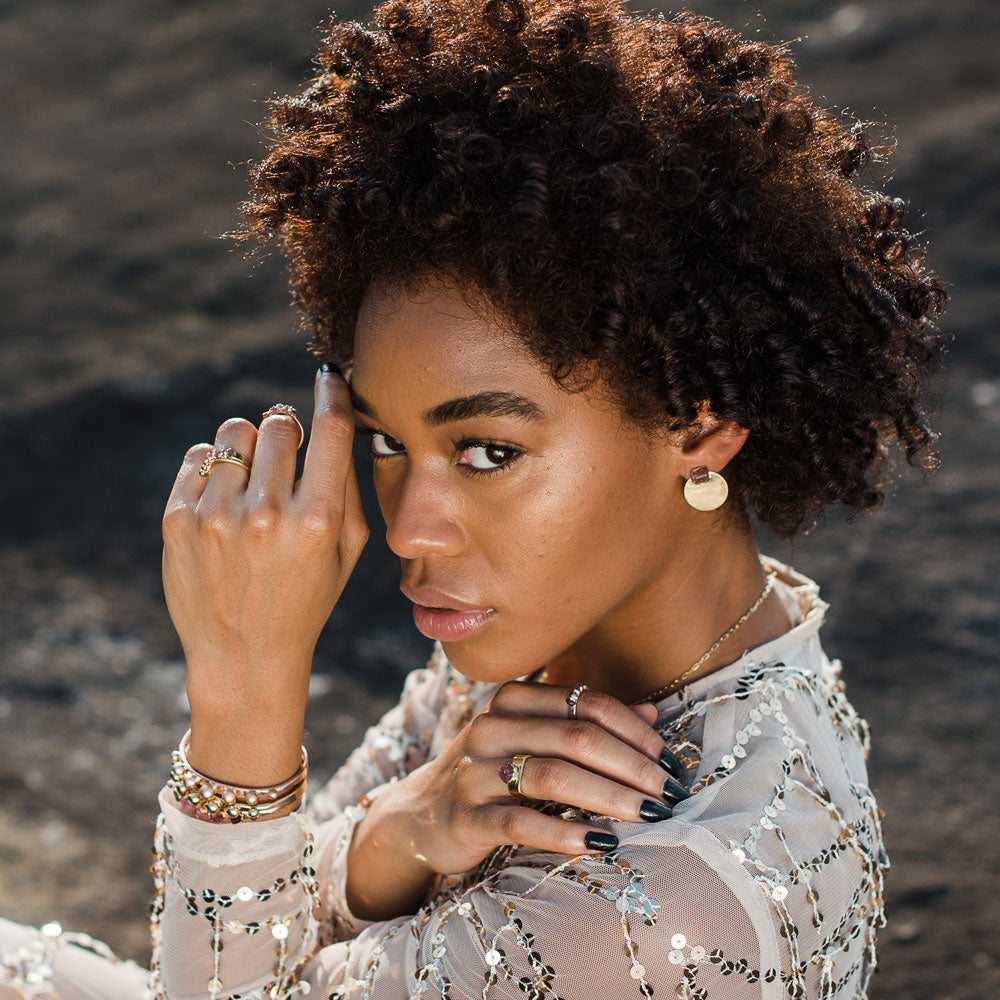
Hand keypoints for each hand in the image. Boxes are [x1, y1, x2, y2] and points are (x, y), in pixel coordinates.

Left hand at [161, 367, 367, 783]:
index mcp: (318, 522)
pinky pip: (198, 456)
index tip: (329, 374)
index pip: (331, 429)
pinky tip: (225, 499)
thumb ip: (349, 486)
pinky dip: (215, 467)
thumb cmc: (307, 598)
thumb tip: (337, 422)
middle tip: (288, 452)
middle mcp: (267, 514)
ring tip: (253, 479)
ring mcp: (217, 516)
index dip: (332, 392)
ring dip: (249, 445)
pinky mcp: (178, 520)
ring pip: (235, 431)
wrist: (243, 657)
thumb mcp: (348, 552)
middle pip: (279, 421)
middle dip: (287, 429)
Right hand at [346, 682, 688, 919]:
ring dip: (609, 796)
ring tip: (648, 815)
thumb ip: (587, 723)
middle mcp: (492, 726)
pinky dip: (565, 831)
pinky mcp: (465, 817)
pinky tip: (600, 843)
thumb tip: (651, 715)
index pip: (586, 702)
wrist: (421, 816)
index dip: (634, 730)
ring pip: (553, 775)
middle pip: (576, 736)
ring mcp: (475, 771)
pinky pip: (521, 822)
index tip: (670, 760)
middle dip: (632, 765)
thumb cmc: (493, 773)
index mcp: (514, 698)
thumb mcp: (536, 740)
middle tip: (670, 792)